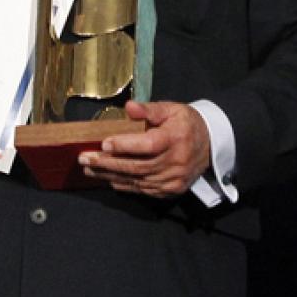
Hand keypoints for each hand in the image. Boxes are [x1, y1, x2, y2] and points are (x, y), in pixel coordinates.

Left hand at [76, 100, 210, 197]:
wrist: (211, 144)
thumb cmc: (187, 123)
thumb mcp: (171, 109)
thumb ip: (149, 109)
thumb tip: (129, 107)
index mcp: (176, 138)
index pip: (147, 145)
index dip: (125, 145)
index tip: (104, 143)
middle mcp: (176, 161)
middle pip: (137, 166)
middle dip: (107, 163)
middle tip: (85, 159)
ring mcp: (174, 179)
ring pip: (137, 180)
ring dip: (111, 176)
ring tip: (90, 170)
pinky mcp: (172, 189)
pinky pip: (144, 190)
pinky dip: (125, 185)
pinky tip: (109, 179)